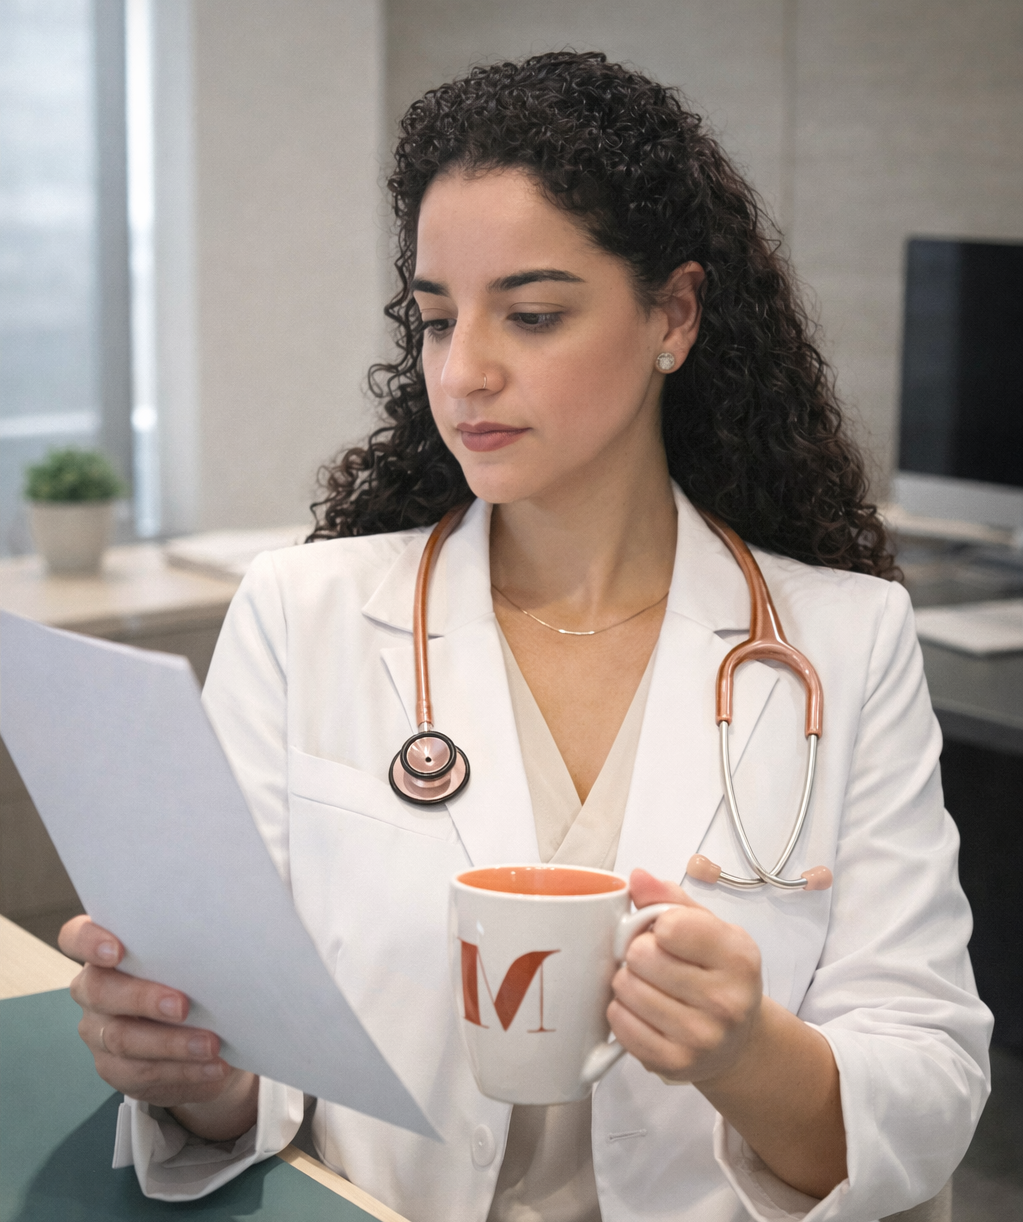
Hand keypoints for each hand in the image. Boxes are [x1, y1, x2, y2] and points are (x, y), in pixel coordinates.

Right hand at [59, 915, 258, 1139]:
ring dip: (172, 1043)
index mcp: (106, 952)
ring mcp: (99, 1031)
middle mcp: (94, 989)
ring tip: (211, 1044)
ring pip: (123, 1039)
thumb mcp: (193, 960)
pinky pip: (143, 1074)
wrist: (204, 1037)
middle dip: (142, 998)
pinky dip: (183, 1070)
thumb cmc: (196, 981)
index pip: (77, 936)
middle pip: (100, 990)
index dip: (90, 942)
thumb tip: (225, 944)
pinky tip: (212, 1066)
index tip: (117, 950)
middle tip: (182, 1005)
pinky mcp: (115, 1069)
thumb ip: (190, 951)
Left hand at [609, 870, 845, 1198]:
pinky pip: (619, 1023)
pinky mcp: (674, 1064)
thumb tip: (637, 878)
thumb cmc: (717, 974)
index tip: (665, 933)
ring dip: (628, 981)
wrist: (739, 1042)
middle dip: (638, 953)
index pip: (670, 925)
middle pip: (640, 956)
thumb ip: (670, 898)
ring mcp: (701, 1038)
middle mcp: (726, 1002)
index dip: (656, 924)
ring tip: (649, 985)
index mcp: (739, 957)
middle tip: (654, 962)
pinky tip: (643, 1010)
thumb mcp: (708, 928)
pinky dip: (622, 1012)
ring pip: (625, 989)